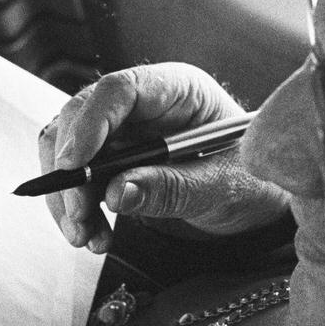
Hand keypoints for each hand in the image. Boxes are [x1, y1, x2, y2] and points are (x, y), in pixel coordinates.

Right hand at [40, 63, 289, 251]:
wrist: (256, 201)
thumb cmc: (251, 179)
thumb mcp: (223, 185)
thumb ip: (173, 188)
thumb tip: (117, 194)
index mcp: (177, 88)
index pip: (120, 89)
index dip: (90, 123)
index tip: (74, 166)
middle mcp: (142, 103)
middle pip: (80, 118)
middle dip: (71, 171)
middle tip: (79, 217)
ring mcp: (123, 131)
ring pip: (68, 151)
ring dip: (68, 197)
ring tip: (87, 237)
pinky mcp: (112, 162)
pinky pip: (78, 179)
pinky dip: (77, 209)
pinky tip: (95, 236)